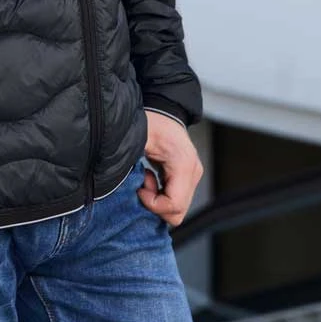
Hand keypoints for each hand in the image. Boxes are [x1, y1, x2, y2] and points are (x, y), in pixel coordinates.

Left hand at [138, 110, 203, 226]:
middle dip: (156, 204)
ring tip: (146, 178)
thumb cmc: (152, 121)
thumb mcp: (139, 140)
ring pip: (178, 208)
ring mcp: (193, 176)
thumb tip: (127, 186)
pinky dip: (161, 195)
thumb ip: (133, 163)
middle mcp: (193, 173)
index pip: (174, 205)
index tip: (138, 189)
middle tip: (142, 183)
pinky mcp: (188, 177)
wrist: (163, 110)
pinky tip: (151, 178)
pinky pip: (176, 199)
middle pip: (178, 211)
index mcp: (183, 164)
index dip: (153, 204)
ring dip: (158, 200)